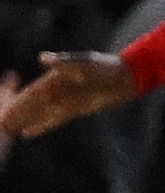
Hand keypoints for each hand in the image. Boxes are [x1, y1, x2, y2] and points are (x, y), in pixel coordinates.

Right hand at [0, 51, 140, 138]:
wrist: (125, 77)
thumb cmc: (104, 66)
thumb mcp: (84, 63)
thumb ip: (62, 63)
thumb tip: (42, 58)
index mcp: (55, 78)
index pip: (31, 93)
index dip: (17, 102)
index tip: (4, 111)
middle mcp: (57, 90)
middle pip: (32, 105)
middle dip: (15, 114)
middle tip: (0, 124)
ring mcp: (65, 101)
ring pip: (39, 114)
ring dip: (23, 121)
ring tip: (6, 129)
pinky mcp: (74, 110)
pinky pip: (53, 121)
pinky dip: (40, 126)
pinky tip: (27, 133)